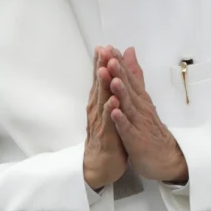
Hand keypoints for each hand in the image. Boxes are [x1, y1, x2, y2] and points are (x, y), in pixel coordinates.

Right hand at [84, 46, 129, 189]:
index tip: (104, 45)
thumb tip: (111, 75)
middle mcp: (97, 109)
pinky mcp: (106, 136)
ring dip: (103, 85)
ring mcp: (100, 122)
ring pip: (101, 101)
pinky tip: (113, 101)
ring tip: (104, 70)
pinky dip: (110, 111)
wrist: (101, 164)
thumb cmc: (107, 135)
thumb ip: (111, 91)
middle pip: (99, 85)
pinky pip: (109, 122)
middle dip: (101, 67)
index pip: (100, 79)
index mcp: (99, 102)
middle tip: (102, 50)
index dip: (101, 63)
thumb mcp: (111, 110)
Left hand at [107, 47, 188, 183]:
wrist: (166, 158)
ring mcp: (139, 124)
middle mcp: (140, 109)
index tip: (110, 48)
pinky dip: (121, 121)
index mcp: (140, 99)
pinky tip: (115, 112)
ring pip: (129, 106)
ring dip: (121, 93)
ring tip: (113, 80)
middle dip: (119, 72)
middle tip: (111, 56)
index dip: (120, 63)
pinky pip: (128, 129)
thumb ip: (136, 76)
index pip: (129, 78)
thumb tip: (130, 53)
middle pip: (129, 88)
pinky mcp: (137, 140)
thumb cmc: (150, 128)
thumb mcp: (142, 100)